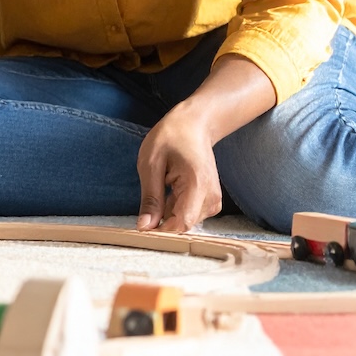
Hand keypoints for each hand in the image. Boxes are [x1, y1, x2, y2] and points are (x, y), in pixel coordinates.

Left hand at [135, 102, 222, 232]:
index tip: (141, 225)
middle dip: (161, 219)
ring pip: (184, 221)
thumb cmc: (170, 138)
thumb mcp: (151, 164)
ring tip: (162, 184)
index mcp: (198, 185)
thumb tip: (145, 227)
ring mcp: (214, 200)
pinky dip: (174, 207)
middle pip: (182, 224)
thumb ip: (150, 198)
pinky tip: (170, 188)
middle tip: (149, 193)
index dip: (160, 229)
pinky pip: (189, 214)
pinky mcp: (211, 201)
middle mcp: (212, 197)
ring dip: (167, 211)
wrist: (194, 125)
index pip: (181, 223)